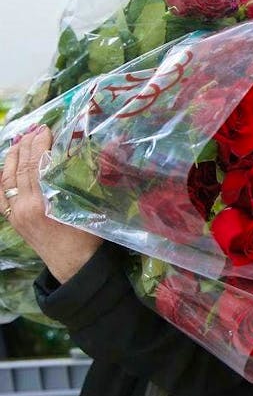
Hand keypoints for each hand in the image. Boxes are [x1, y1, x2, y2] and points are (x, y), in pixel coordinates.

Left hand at [0, 126, 102, 282]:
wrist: (75, 266)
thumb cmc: (90, 238)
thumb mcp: (93, 208)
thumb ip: (89, 181)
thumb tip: (100, 153)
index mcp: (45, 203)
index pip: (36, 165)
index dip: (38, 145)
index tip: (45, 130)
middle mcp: (26, 206)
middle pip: (21, 168)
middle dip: (26, 145)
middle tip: (34, 129)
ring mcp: (15, 213)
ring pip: (6, 179)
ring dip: (11, 157)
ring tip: (18, 141)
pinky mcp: (12, 219)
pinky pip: (0, 194)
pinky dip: (1, 177)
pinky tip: (5, 166)